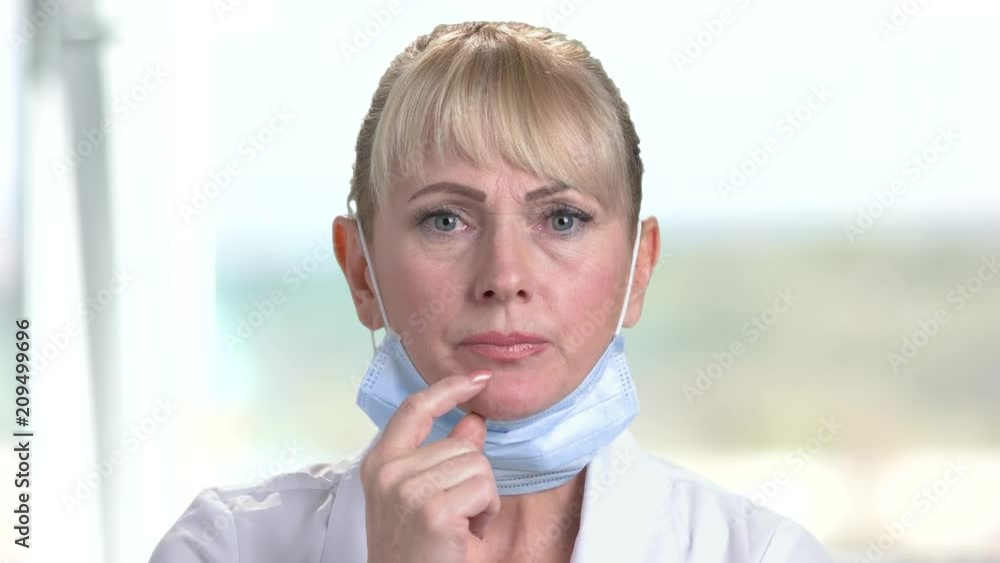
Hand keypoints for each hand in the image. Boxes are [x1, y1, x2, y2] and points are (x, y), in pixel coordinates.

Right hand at [361, 371, 500, 562]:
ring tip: (459, 525)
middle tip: (456, 513)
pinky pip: (485, 489)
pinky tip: (466, 534)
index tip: (477, 379)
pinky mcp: (434, 510)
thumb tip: (474, 421)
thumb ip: (444, 455)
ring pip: (478, 465)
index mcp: (380, 464)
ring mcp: (409, 489)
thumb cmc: (414, 551)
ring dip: (482, 498)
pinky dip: (487, 513)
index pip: (415, 409)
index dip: (448, 388)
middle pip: (462, 444)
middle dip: (473, 477)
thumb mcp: (422, 496)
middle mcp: (389, 472)